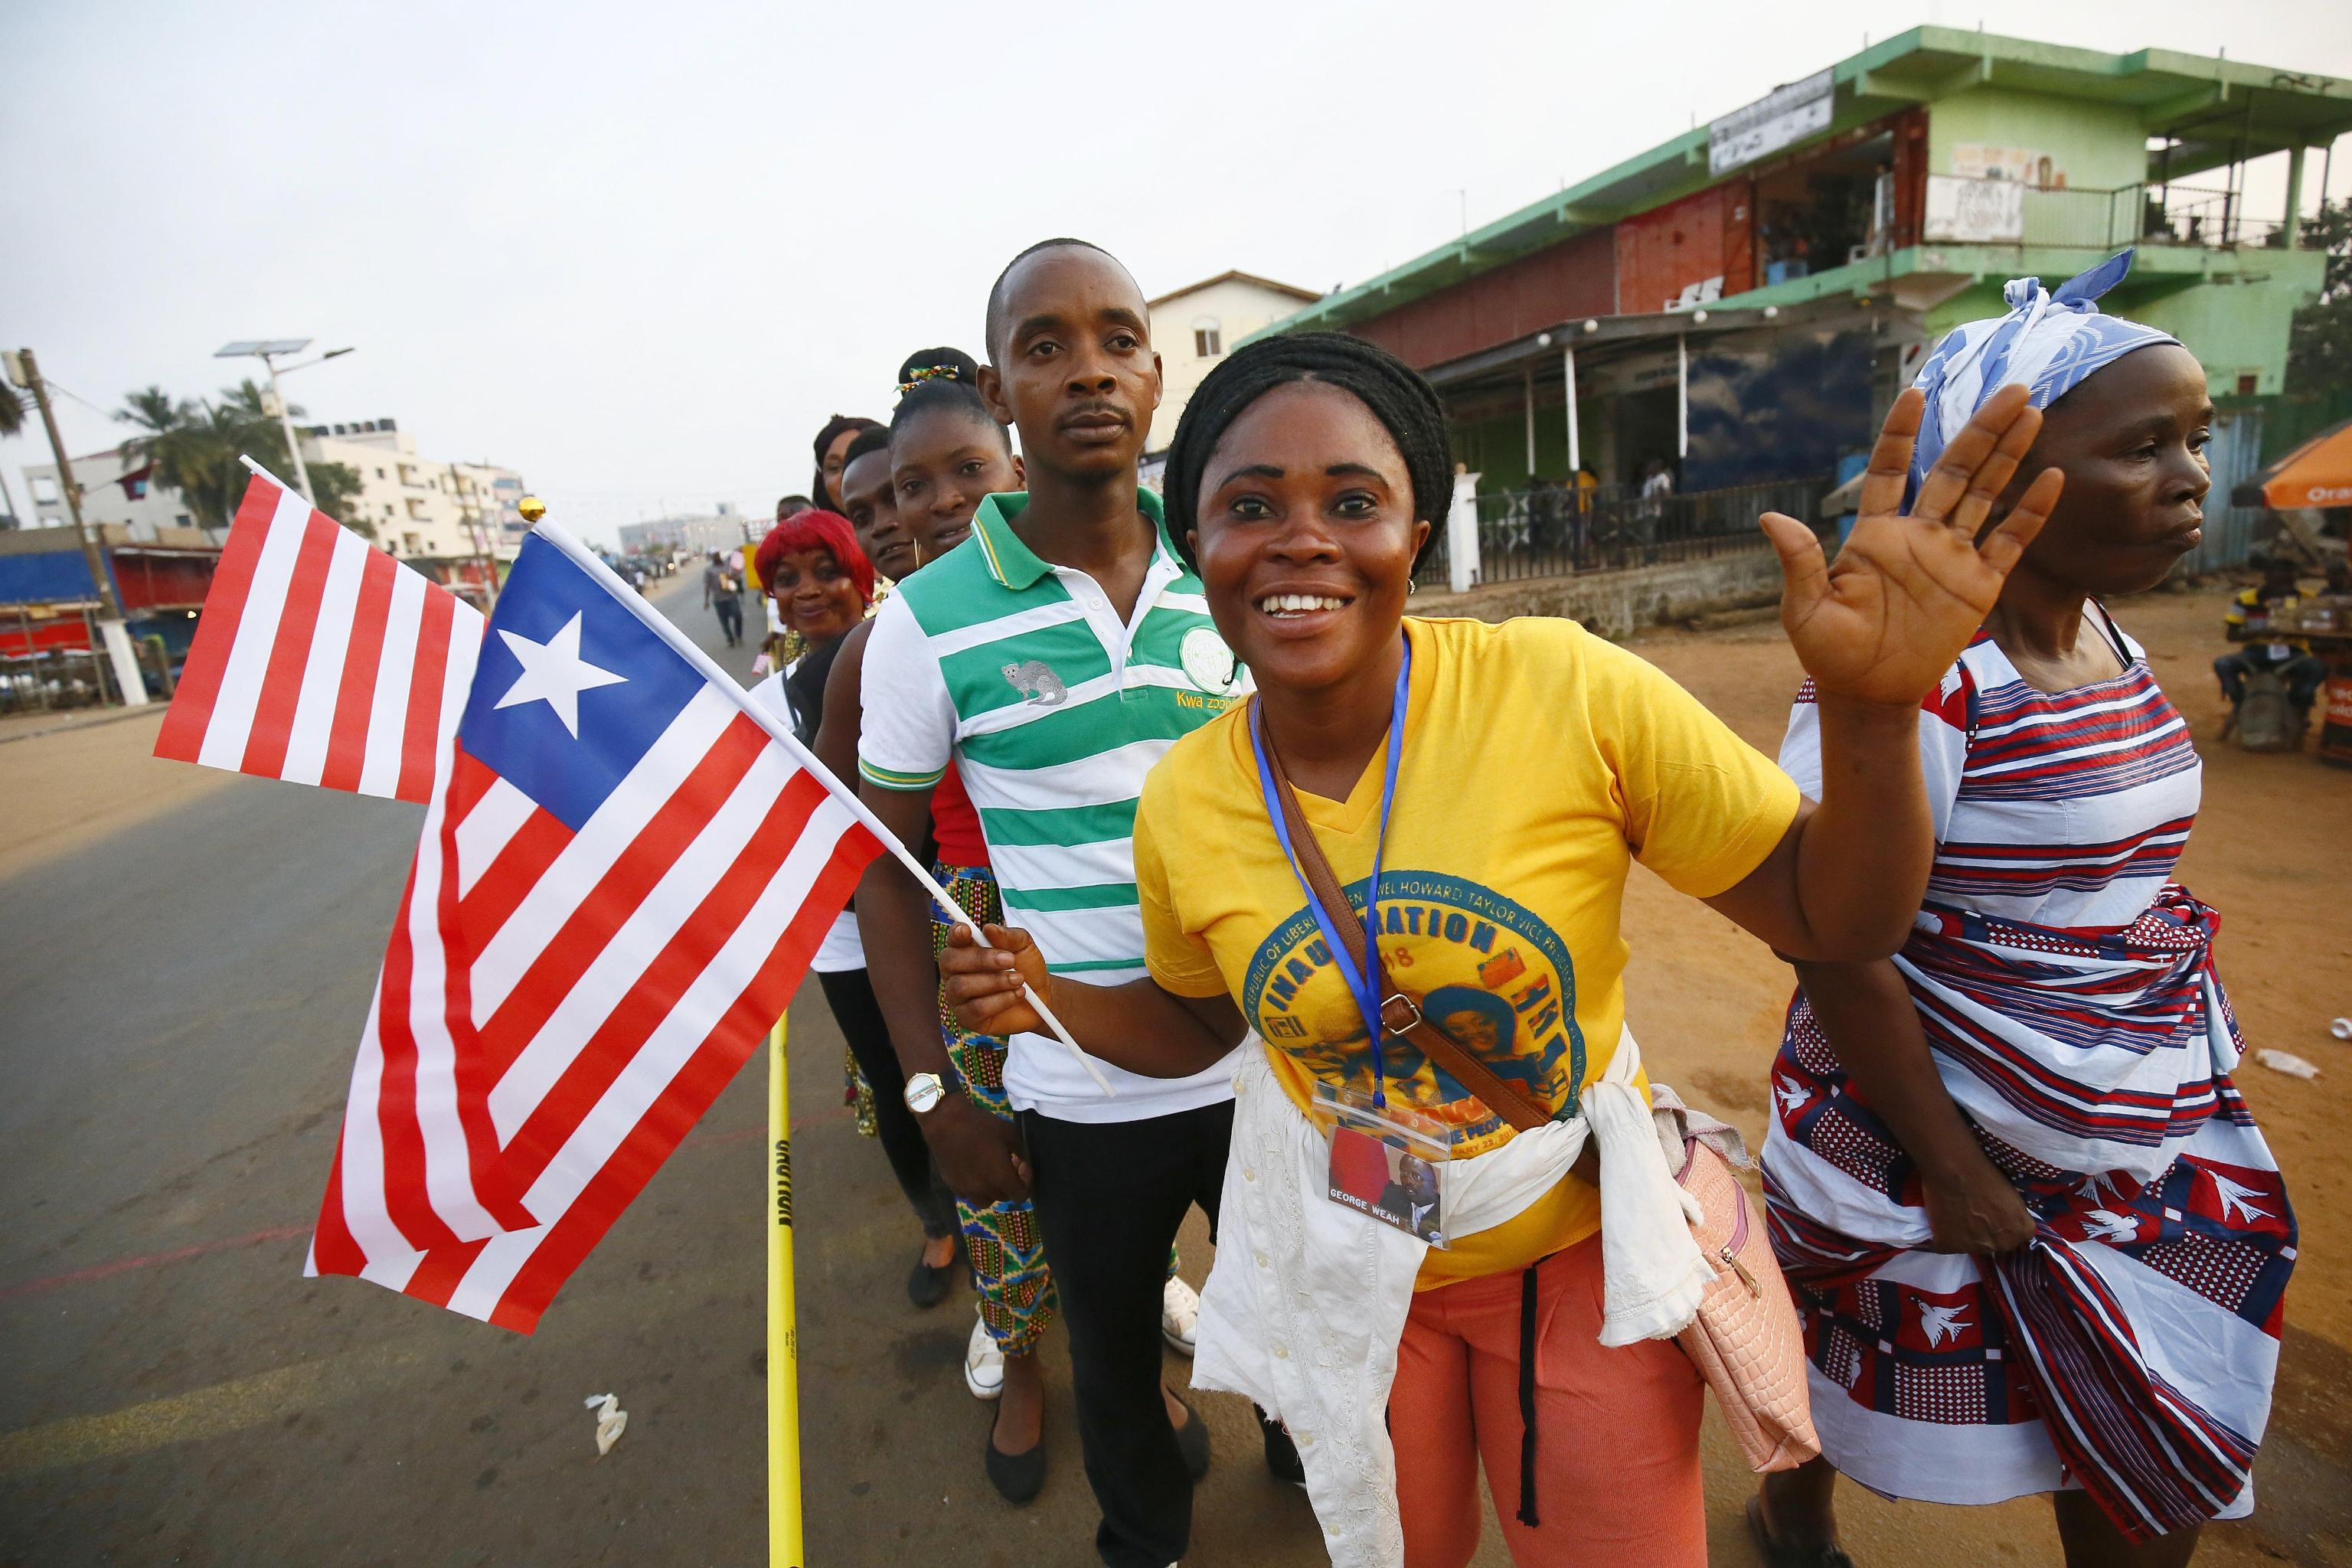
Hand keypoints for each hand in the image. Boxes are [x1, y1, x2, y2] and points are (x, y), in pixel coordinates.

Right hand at [920, 1093, 1031, 1204]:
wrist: (945, 1122)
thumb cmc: (980, 1125)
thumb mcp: (1009, 1132)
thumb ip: (1021, 1151)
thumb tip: (1023, 1161)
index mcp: (1001, 1178)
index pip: (1021, 1195)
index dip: (1026, 1181)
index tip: (1022, 1165)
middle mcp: (984, 1190)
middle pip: (1004, 1197)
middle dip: (1010, 1183)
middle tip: (1008, 1163)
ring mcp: (966, 1189)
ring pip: (985, 1201)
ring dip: (993, 1190)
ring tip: (991, 1173)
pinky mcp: (952, 1185)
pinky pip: (968, 1194)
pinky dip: (975, 1188)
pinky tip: (973, 1171)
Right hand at [939, 922, 1051, 1038]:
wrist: (1042, 997)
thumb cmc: (1026, 968)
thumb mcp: (1024, 945)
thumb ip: (1008, 935)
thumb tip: (989, 928)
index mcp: (965, 949)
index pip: (952, 939)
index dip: (955, 934)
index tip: (967, 930)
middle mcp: (955, 972)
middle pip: (950, 961)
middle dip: (980, 959)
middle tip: (1009, 960)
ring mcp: (958, 996)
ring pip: (962, 986)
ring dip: (995, 981)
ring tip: (1018, 979)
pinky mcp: (967, 1018)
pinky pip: (976, 1009)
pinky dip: (1000, 1000)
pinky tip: (1016, 995)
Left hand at [1761, 384, 2064, 709]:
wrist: (1868, 694)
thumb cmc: (1829, 651)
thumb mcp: (1806, 606)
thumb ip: (1800, 560)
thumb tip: (1772, 518)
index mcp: (1874, 534)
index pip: (1891, 471)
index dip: (1901, 434)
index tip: (1914, 394)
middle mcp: (1917, 536)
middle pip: (1954, 470)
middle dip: (1980, 431)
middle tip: (2011, 390)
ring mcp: (1951, 557)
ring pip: (1985, 494)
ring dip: (2008, 455)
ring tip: (2031, 412)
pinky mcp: (1979, 585)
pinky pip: (2010, 541)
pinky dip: (2031, 511)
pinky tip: (2052, 477)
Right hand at [1917, 1147, 2037, 1255]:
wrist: (1954, 1168)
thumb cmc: (1986, 1173)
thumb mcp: (2012, 1194)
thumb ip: (2014, 1214)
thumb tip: (2006, 1220)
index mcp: (2021, 1231)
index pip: (2017, 1236)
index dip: (2004, 1225)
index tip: (1994, 1214)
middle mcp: (2002, 1244)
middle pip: (1995, 1244)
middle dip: (1987, 1233)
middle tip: (1974, 1214)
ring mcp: (1975, 1248)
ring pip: (1971, 1246)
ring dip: (1966, 1235)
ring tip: (1956, 1214)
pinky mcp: (1948, 1246)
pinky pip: (1947, 1244)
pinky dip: (1944, 1235)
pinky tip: (1942, 1219)